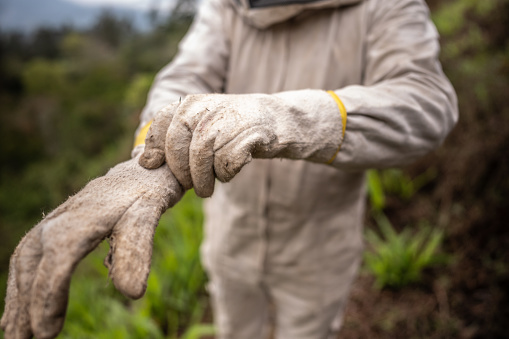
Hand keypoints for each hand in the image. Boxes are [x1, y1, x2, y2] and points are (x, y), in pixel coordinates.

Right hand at [0, 156, 183, 338]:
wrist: (142, 169)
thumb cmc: (147, 195)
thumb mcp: (148, 217)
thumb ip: (137, 250)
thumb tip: (132, 293)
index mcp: (82, 218)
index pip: (58, 259)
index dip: (48, 296)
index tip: (47, 334)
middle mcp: (61, 220)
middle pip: (33, 264)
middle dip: (25, 306)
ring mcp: (54, 222)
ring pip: (25, 262)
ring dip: (17, 299)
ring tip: (15, 336)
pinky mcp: (55, 227)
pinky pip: (29, 257)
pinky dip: (20, 284)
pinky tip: (19, 310)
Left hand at [139, 90, 343, 196]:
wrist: (276, 120)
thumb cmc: (233, 128)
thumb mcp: (202, 126)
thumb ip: (175, 139)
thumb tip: (142, 160)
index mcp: (191, 103)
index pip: (161, 125)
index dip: (154, 149)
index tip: (153, 166)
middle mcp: (207, 107)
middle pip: (178, 146)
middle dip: (180, 172)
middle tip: (189, 186)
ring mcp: (229, 119)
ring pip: (201, 156)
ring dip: (202, 180)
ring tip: (207, 189)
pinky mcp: (249, 134)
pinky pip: (226, 163)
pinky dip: (225, 174)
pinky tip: (230, 172)